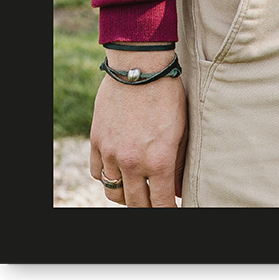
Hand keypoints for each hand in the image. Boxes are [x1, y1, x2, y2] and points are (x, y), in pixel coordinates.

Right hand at [87, 55, 186, 207]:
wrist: (139, 67)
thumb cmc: (168, 95)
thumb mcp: (182, 130)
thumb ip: (178, 164)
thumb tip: (176, 189)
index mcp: (159, 161)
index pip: (160, 204)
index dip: (167, 211)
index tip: (170, 210)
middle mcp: (132, 162)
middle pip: (135, 204)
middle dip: (147, 207)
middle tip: (154, 202)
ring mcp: (111, 153)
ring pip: (113, 192)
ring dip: (125, 195)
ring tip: (136, 188)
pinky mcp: (97, 142)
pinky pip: (97, 173)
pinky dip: (107, 176)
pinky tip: (119, 170)